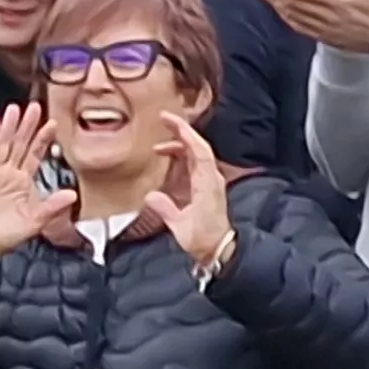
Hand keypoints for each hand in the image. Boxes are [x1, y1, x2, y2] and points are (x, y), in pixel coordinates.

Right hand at [0, 104, 70, 257]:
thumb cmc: (7, 235)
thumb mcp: (35, 221)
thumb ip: (53, 206)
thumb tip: (72, 195)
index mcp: (23, 181)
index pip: (35, 154)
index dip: (43, 139)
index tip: (52, 123)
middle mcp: (9, 174)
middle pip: (19, 144)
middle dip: (27, 126)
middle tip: (34, 107)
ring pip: (3, 145)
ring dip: (9, 127)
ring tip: (14, 110)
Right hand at [147, 114, 233, 268]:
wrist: (218, 248)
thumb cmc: (203, 238)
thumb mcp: (180, 226)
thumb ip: (165, 209)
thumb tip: (150, 196)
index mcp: (207, 183)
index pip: (199, 149)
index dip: (185, 132)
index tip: (170, 120)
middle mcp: (211, 178)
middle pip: (198, 146)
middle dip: (181, 131)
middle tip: (163, 120)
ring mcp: (210, 181)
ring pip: (196, 154)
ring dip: (179, 145)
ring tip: (158, 146)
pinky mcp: (206, 186)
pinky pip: (195, 164)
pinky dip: (182, 156)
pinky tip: (169, 158)